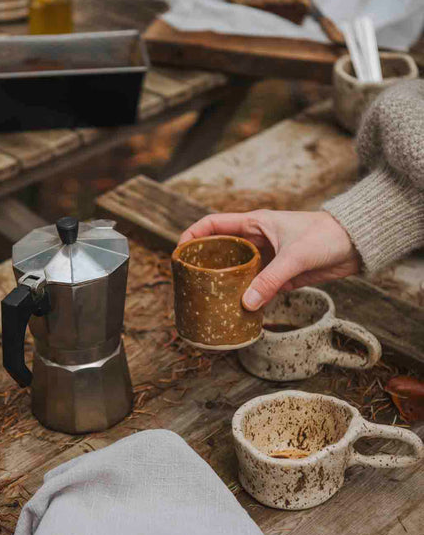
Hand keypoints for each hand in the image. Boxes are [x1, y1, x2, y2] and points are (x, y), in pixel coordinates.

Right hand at [178, 210, 359, 309]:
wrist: (355, 244)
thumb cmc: (325, 236)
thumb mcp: (295, 257)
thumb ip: (270, 280)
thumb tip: (246, 304)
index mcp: (254, 223)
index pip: (213, 224)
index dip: (193, 235)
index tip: (179, 252)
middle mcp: (257, 240)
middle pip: (221, 251)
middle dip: (205, 265)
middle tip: (189, 283)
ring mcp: (267, 259)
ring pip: (238, 272)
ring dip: (226, 285)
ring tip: (208, 300)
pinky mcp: (279, 276)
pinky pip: (257, 288)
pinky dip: (247, 298)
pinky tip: (238, 311)